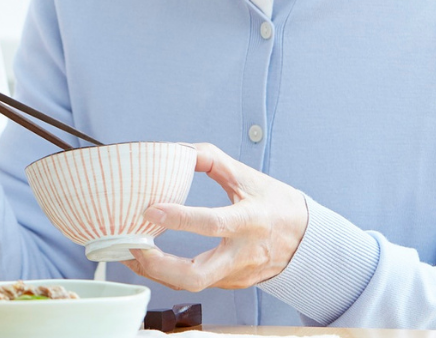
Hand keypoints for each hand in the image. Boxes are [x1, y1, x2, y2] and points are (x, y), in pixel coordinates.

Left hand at [126, 142, 309, 291]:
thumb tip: (177, 149)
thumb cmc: (278, 205)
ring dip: (154, 271)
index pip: (213, 223)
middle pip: (196, 275)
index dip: (180, 219)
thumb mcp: (249, 177)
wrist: (308, 241)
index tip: (151, 210)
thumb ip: (212, 160)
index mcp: (250, 220)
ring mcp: (236, 274)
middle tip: (130, 245)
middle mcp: (242, 253)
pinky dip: (168, 273)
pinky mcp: (231, 284)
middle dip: (157, 266)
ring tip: (128, 251)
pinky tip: (149, 259)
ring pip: (190, 285)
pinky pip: (195, 283)